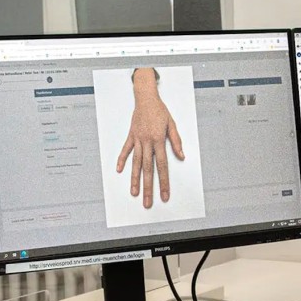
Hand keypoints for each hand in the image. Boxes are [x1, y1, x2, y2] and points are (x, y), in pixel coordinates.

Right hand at [117, 67, 184, 207]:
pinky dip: (122, 160)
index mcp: (158, 140)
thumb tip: (181, 156)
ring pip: (136, 163)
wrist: (146, 98)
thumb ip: (176, 141)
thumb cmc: (160, 111)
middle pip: (148, 169)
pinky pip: (125, 150)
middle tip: (147, 201)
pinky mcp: (130, 136)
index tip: (164, 194)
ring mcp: (137, 140)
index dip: (164, 181)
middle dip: (148, 187)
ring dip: (135, 179)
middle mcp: (147, 142)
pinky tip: (119, 171)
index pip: (162, 166)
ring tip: (134, 192)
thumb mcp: (172, 125)